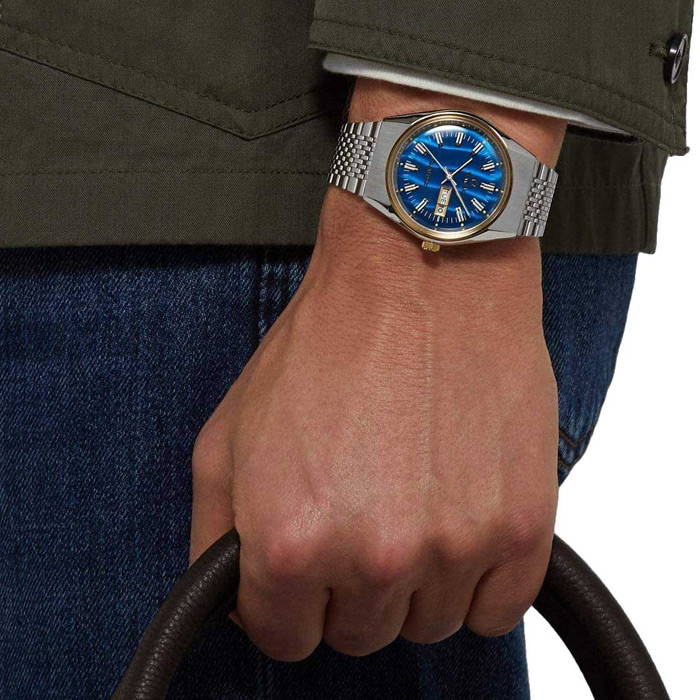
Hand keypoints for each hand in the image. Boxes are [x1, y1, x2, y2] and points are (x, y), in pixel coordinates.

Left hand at [189, 79, 565, 660]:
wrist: (421, 277)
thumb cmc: (330, 343)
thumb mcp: (230, 434)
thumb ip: (215, 534)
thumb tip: (238, 604)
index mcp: (291, 540)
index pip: (285, 637)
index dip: (290, 602)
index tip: (305, 572)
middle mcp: (375, 557)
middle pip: (360, 635)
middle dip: (351, 586)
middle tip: (361, 513)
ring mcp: (456, 547)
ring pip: (430, 624)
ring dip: (417, 582)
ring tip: (412, 501)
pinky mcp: (522, 528)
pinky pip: (498, 611)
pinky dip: (478, 580)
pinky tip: (458, 520)